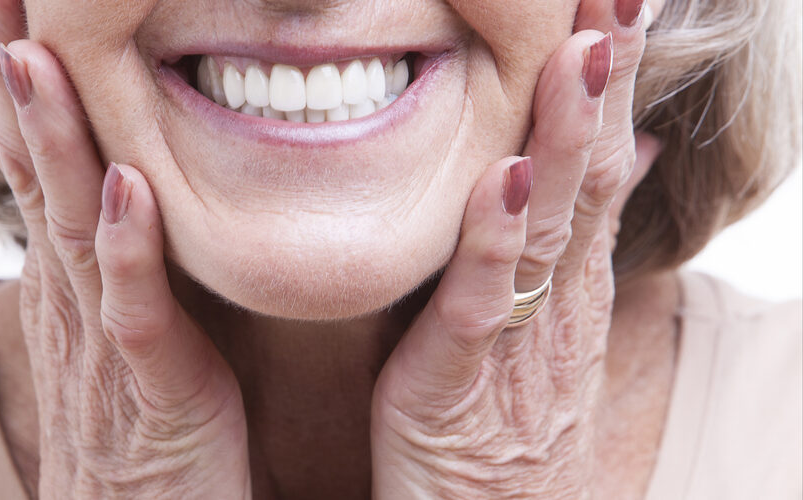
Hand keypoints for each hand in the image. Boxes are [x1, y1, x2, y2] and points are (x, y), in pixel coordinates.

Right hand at [0, 1, 250, 497]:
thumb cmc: (141, 424)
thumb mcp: (122, 325)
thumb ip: (120, 259)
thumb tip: (125, 188)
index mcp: (72, 277)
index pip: (37, 159)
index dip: (23, 80)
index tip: (12, 7)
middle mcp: (73, 296)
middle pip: (34, 170)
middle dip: (16, 78)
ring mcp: (104, 341)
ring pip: (70, 226)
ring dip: (54, 140)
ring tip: (37, 57)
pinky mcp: (150, 388)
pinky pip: (134, 312)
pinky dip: (126, 250)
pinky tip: (124, 188)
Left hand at [371, 0, 659, 497]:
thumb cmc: (508, 417)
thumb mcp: (548, 319)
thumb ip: (574, 236)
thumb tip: (627, 152)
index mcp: (570, 278)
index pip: (600, 159)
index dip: (610, 77)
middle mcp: (559, 298)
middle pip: (590, 174)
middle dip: (603, 79)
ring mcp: (520, 338)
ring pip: (551, 225)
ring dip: (567, 137)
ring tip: (581, 53)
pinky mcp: (463, 380)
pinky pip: (484, 303)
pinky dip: (496, 241)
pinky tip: (504, 178)